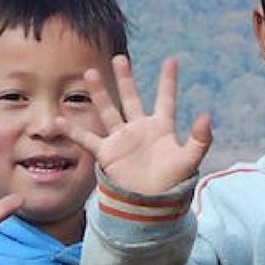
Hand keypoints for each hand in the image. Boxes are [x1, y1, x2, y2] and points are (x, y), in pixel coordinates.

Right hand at [55, 56, 211, 194]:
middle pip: (131, 98)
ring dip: (99, 93)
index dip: (168, 81)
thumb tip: (207, 115)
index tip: (172, 60)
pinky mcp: (107, 153)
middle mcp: (140, 129)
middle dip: (125, 79)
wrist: (151, 206)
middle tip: (120, 58)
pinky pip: (87, 139)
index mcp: (161, 128)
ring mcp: (122, 140)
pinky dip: (73, 131)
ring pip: (108, 111)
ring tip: (90, 73)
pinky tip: (58, 120)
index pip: (165, 99)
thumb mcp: (189, 160)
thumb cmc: (173, 183)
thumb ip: (200, 139)